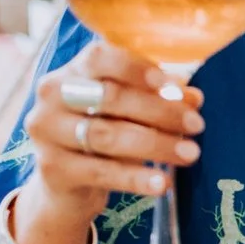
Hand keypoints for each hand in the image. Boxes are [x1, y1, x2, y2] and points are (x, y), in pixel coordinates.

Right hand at [17, 41, 205, 243]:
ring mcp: (47, 132)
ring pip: (107, 135)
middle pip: (110, 97)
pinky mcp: (52, 168)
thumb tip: (194, 97)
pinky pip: (101, 172)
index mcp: (71, 72)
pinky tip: (162, 183)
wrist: (66, 186)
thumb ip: (155, 100)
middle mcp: (53, 96)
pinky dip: (135, 177)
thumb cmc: (101, 137)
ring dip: (155, 144)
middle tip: (196, 125)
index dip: (136, 68)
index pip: (99, 57)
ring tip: (190, 154)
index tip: (172, 83)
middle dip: (159, 111)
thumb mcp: (126, 114)